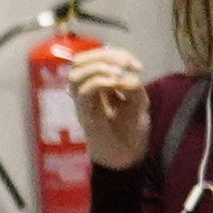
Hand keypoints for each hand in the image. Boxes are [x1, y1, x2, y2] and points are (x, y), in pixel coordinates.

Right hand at [68, 41, 154, 171]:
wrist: (126, 157)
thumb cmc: (130, 130)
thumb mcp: (138, 101)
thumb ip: (132, 85)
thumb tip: (126, 75)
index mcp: (96, 85)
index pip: (94, 59)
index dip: (114, 54)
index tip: (137, 66)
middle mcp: (84, 92)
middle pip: (79, 61)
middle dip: (104, 56)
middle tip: (126, 65)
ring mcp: (82, 104)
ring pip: (75, 74)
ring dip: (99, 68)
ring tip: (118, 74)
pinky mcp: (85, 115)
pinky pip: (83, 92)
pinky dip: (99, 82)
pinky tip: (115, 84)